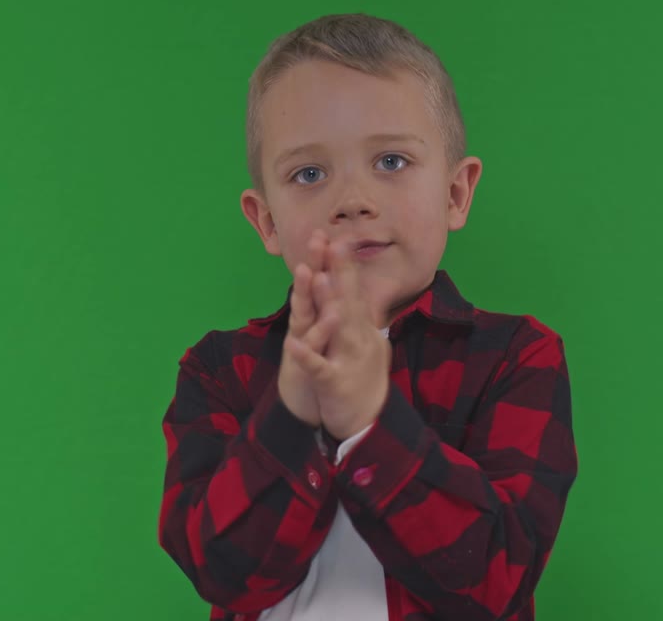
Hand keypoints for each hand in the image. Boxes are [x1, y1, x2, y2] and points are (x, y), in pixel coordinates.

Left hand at [284, 237, 392, 440]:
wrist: (369, 423)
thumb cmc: (363, 381)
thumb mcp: (364, 344)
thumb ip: (358, 317)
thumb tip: (353, 291)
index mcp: (361, 329)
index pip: (352, 290)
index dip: (343, 265)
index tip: (336, 237)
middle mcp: (358, 339)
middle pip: (347, 299)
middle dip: (338, 271)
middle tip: (330, 243)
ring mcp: (348, 360)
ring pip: (336, 328)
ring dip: (328, 303)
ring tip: (318, 278)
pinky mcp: (334, 384)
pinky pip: (319, 368)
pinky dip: (308, 355)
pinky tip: (294, 344)